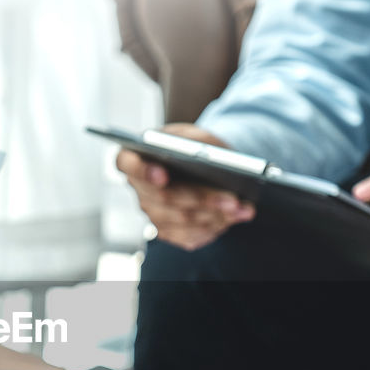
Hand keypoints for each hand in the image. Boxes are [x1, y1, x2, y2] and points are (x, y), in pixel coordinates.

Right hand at [116, 123, 254, 249]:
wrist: (203, 166)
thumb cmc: (195, 146)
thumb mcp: (195, 134)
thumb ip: (195, 143)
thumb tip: (207, 160)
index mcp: (134, 156)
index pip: (127, 164)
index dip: (142, 171)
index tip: (162, 175)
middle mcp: (138, 188)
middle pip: (164, 198)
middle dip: (201, 198)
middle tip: (231, 198)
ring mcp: (152, 213)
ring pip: (182, 220)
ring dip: (215, 215)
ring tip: (243, 208)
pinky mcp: (169, 231)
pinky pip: (191, 235)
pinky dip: (216, 227)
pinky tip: (237, 217)